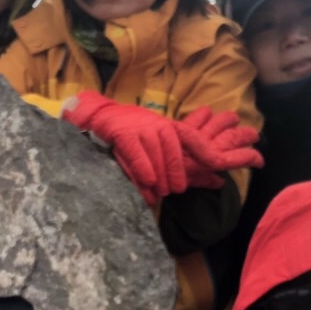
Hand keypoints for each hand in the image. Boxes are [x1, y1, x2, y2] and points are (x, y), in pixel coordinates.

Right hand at [63, 92, 187, 201]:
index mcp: (168, 126)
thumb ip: (175, 151)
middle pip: (171, 151)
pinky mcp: (124, 133)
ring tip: (161, 193)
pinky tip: (148, 182)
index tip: (206, 168)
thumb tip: (195, 167)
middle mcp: (158, 124)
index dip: (198, 151)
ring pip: (154, 153)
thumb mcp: (157, 137)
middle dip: (174, 173)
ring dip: (159, 176)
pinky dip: (142, 168)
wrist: (104, 116)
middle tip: (174, 191)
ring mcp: (140, 128)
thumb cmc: (135, 132)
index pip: (189, 137)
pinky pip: (135, 153)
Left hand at [175, 106, 263, 181]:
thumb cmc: (169, 177)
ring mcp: (197, 135)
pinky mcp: (184, 127)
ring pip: (219, 122)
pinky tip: (208, 111)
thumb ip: (204, 180)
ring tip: (235, 118)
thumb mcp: (189, 181)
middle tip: (254, 134)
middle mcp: (208, 147)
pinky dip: (203, 114)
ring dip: (228, 120)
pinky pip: (198, 117)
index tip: (260, 160)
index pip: (238, 158)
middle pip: (233, 137)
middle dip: (246, 135)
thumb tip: (220, 183)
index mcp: (211, 163)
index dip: (251, 158)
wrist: (149, 165)